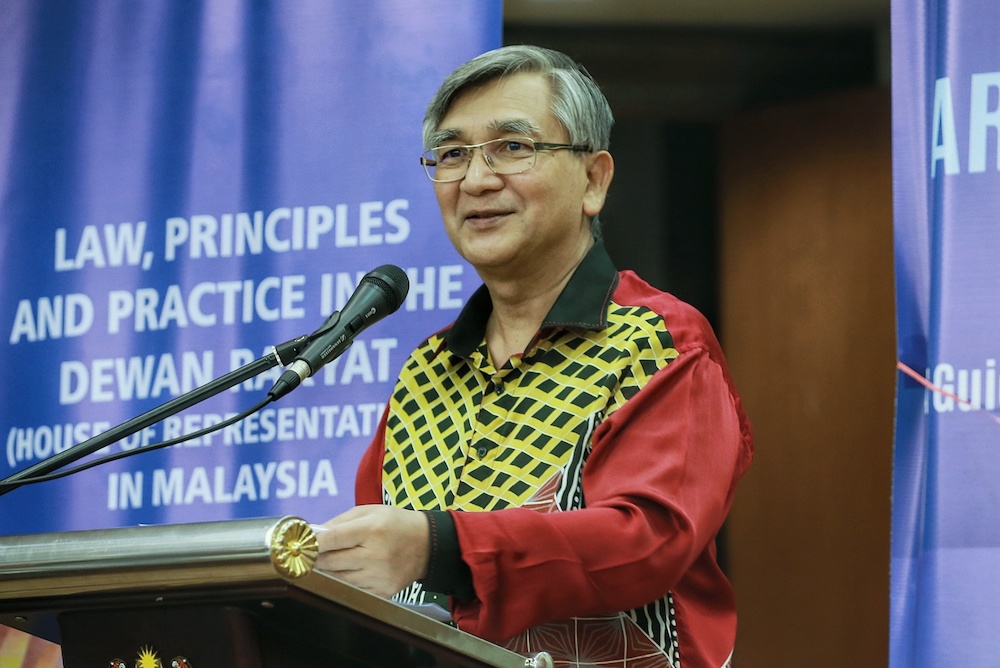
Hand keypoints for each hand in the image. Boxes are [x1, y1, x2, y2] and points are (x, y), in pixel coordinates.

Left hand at [314, 505, 429, 597]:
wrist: (427, 544)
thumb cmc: (396, 524)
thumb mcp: (370, 511)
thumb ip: (341, 520)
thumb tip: (315, 533)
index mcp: (371, 530)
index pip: (332, 539)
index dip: (314, 543)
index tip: (303, 544)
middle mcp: (375, 555)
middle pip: (331, 562)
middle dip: (318, 558)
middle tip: (312, 554)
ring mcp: (379, 576)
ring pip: (339, 579)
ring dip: (330, 571)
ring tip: (331, 561)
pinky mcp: (383, 591)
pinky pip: (354, 589)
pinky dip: (346, 581)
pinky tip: (349, 571)